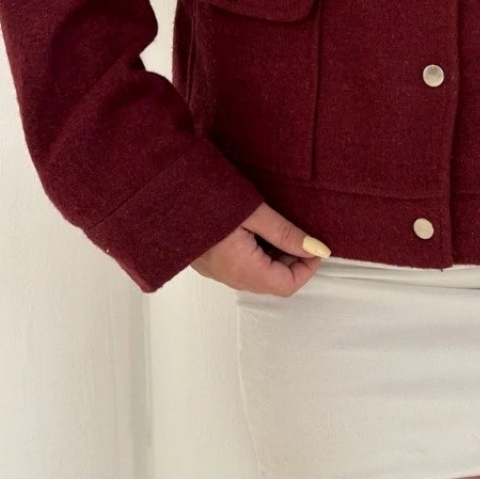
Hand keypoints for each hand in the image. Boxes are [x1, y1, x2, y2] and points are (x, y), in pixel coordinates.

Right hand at [190, 200, 330, 295]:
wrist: (162, 193)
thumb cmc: (205, 199)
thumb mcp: (254, 212)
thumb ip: (286, 233)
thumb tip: (317, 249)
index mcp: (242, 268)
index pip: (287, 285)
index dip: (307, 268)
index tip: (315, 246)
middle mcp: (229, 277)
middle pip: (273, 283)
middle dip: (292, 262)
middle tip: (297, 233)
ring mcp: (216, 272)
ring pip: (258, 276)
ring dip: (274, 258)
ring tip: (275, 228)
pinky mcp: (208, 263)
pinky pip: (242, 268)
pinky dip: (257, 255)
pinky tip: (255, 230)